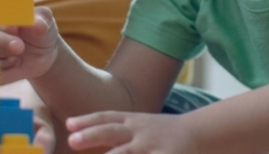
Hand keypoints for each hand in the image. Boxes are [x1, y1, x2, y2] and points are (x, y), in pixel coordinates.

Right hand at [0, 6, 59, 83]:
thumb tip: (39, 24)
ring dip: (5, 61)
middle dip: (3, 42)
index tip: (15, 28)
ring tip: (19, 59)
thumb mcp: (46, 24)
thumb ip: (42, 21)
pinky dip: (5, 74)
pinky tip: (15, 68)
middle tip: (20, 47)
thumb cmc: (42, 32)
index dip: (4, 25)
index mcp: (3, 18)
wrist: (44, 54)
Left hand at [66, 111, 199, 153]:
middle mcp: (141, 132)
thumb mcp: (137, 127)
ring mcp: (153, 147)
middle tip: (72, 141)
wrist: (200, 134)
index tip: (68, 125)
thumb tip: (77, 136)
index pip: (107, 118)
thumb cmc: (161, 134)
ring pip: (126, 153)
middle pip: (112, 132)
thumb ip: (113, 131)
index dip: (87, 121)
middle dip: (91, 135)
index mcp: (132, 122)